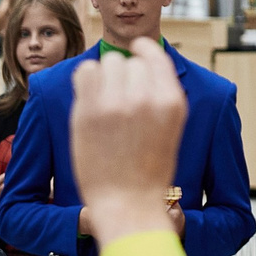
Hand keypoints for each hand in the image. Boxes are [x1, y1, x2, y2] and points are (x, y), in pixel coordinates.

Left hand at [69, 45, 190, 244]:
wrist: (127, 205)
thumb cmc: (147, 173)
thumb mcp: (170, 130)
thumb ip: (159, 96)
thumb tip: (141, 61)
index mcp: (172, 101)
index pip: (154, 55)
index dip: (143, 51)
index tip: (135, 50)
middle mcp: (146, 97)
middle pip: (128, 60)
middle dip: (123, 75)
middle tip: (117, 99)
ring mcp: (116, 102)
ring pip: (107, 63)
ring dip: (103, 77)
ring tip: (103, 103)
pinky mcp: (89, 110)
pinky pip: (84, 71)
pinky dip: (85, 80)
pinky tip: (88, 98)